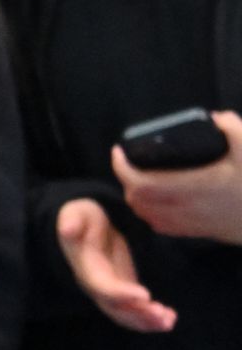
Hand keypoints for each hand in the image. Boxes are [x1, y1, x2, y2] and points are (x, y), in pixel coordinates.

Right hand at [56, 197, 176, 333]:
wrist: (85, 227)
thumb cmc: (82, 218)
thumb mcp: (75, 214)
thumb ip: (72, 221)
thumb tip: (67, 229)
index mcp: (86, 268)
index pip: (102, 286)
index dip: (122, 293)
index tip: (145, 295)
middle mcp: (96, 286)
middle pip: (116, 308)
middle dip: (138, 315)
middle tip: (162, 315)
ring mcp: (110, 291)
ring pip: (126, 315)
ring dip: (147, 321)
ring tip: (169, 320)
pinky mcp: (123, 291)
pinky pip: (134, 311)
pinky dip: (151, 319)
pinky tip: (170, 318)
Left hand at [111, 112, 241, 242]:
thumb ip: (231, 127)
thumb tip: (214, 118)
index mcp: (193, 187)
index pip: (141, 183)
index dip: (122, 167)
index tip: (119, 151)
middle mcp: (187, 208)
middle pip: (138, 200)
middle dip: (126, 180)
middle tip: (130, 160)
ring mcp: (192, 223)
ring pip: (148, 215)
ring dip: (137, 197)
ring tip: (141, 176)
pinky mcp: (200, 232)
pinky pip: (163, 226)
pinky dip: (151, 212)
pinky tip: (159, 198)